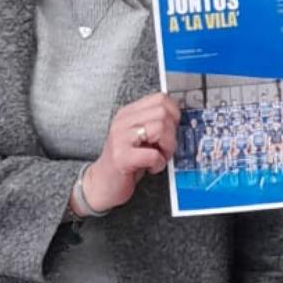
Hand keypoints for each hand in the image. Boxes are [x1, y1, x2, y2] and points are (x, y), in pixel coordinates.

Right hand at [83, 93, 179, 212]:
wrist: (102, 184)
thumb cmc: (126, 162)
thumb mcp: (141, 137)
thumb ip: (155, 124)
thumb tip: (179, 117)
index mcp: (128, 114)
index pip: (160, 99)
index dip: (173, 114)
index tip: (171, 129)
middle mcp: (123, 122)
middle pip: (163, 113)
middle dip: (171, 133)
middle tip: (164, 148)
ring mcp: (120, 138)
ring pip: (160, 129)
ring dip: (167, 148)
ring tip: (158, 158)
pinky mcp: (121, 157)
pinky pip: (153, 154)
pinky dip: (158, 163)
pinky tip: (151, 167)